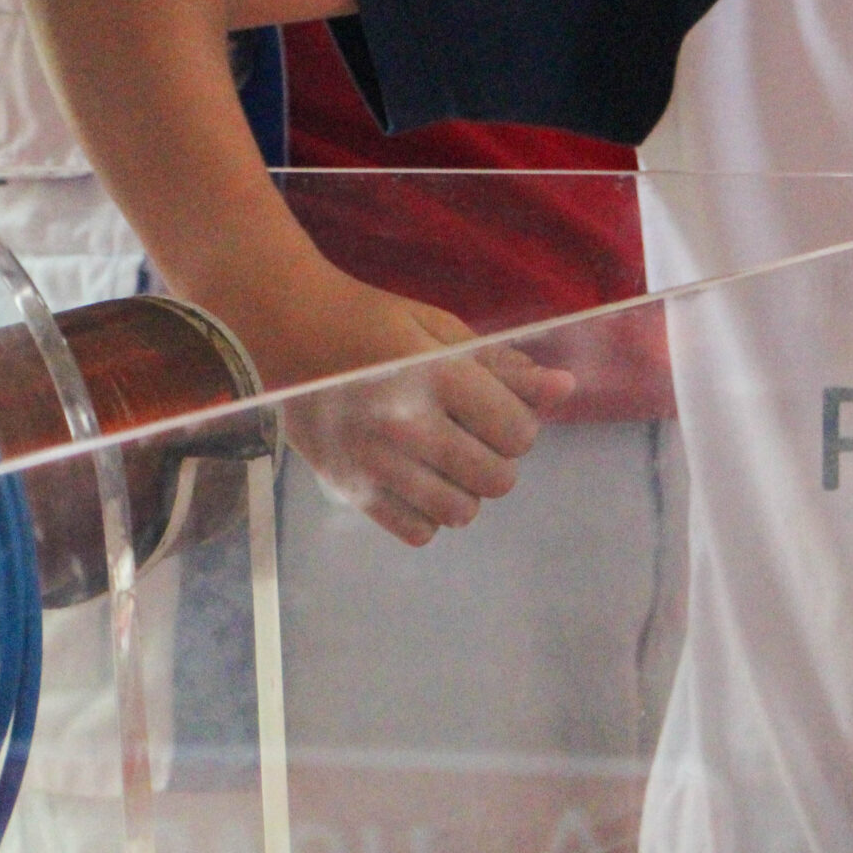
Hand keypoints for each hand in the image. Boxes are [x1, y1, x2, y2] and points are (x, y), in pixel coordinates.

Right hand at [274, 280, 576, 547]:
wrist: (288, 328)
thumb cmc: (369, 320)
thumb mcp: (439, 330)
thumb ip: (502, 367)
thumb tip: (564, 389)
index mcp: (434, 375)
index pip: (518, 432)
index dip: (519, 423)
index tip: (496, 409)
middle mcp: (405, 424)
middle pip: (497, 479)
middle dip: (496, 458)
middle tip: (469, 432)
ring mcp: (373, 462)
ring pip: (461, 512)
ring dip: (464, 488)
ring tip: (441, 456)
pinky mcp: (348, 488)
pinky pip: (417, 532)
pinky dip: (427, 513)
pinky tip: (414, 479)